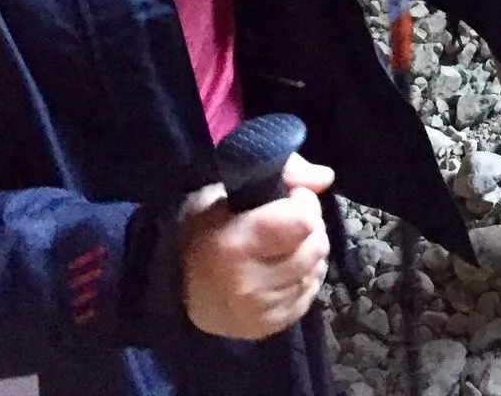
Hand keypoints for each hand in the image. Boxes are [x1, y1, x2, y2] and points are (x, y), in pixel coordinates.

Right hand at [181, 153, 333, 340]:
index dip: (303, 202)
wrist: (174, 288)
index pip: (304, 221)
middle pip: (316, 246)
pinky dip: (303, 277)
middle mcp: (249, 284)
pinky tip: (281, 267)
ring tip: (281, 244)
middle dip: (310, 226)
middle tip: (286, 221)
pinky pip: (309, 295)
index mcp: (236, 245)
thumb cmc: (200, 230)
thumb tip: (325, 178)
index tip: (288, 196)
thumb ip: (279, 174)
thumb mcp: (223, 190)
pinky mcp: (268, 327)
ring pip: (316, 270)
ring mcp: (260, 311)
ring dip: (308, 252)